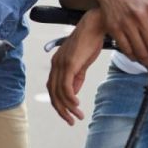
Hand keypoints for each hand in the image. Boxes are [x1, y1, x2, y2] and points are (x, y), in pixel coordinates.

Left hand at [47, 9, 104, 125]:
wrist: (95, 25)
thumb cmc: (90, 42)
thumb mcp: (81, 63)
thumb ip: (76, 77)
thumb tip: (74, 93)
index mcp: (57, 63)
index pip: (52, 88)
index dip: (58, 103)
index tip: (68, 114)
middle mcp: (56, 64)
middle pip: (53, 93)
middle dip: (61, 110)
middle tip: (71, 121)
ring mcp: (61, 63)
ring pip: (59, 92)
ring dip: (68, 107)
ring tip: (77, 117)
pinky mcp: (70, 63)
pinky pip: (66, 86)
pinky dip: (70, 98)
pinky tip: (77, 105)